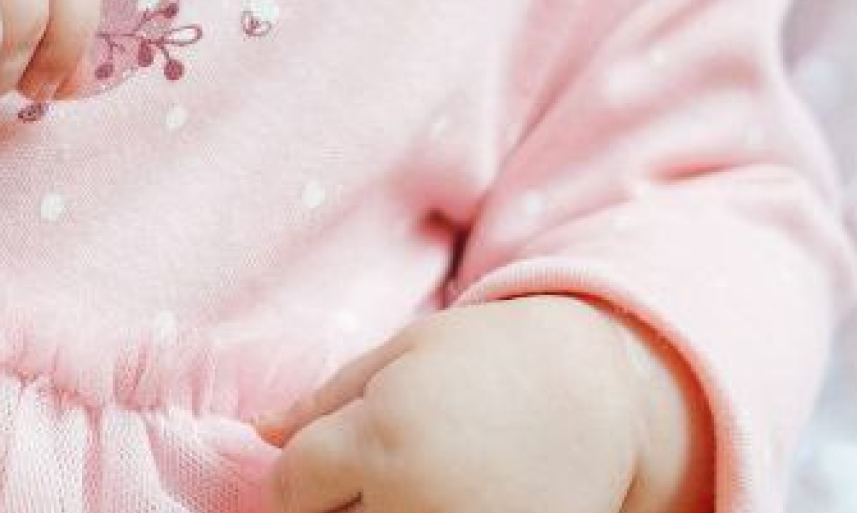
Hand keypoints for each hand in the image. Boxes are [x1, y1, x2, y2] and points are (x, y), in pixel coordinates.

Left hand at [261, 296, 691, 512]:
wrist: (596, 395)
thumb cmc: (487, 360)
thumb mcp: (400, 357)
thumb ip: (325, 401)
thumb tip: (260, 437)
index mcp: (384, 437)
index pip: (291, 486)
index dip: (298, 475)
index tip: (324, 463)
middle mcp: (417, 504)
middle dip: (334, 507)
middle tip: (369, 479)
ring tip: (405, 493)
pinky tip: (438, 506)